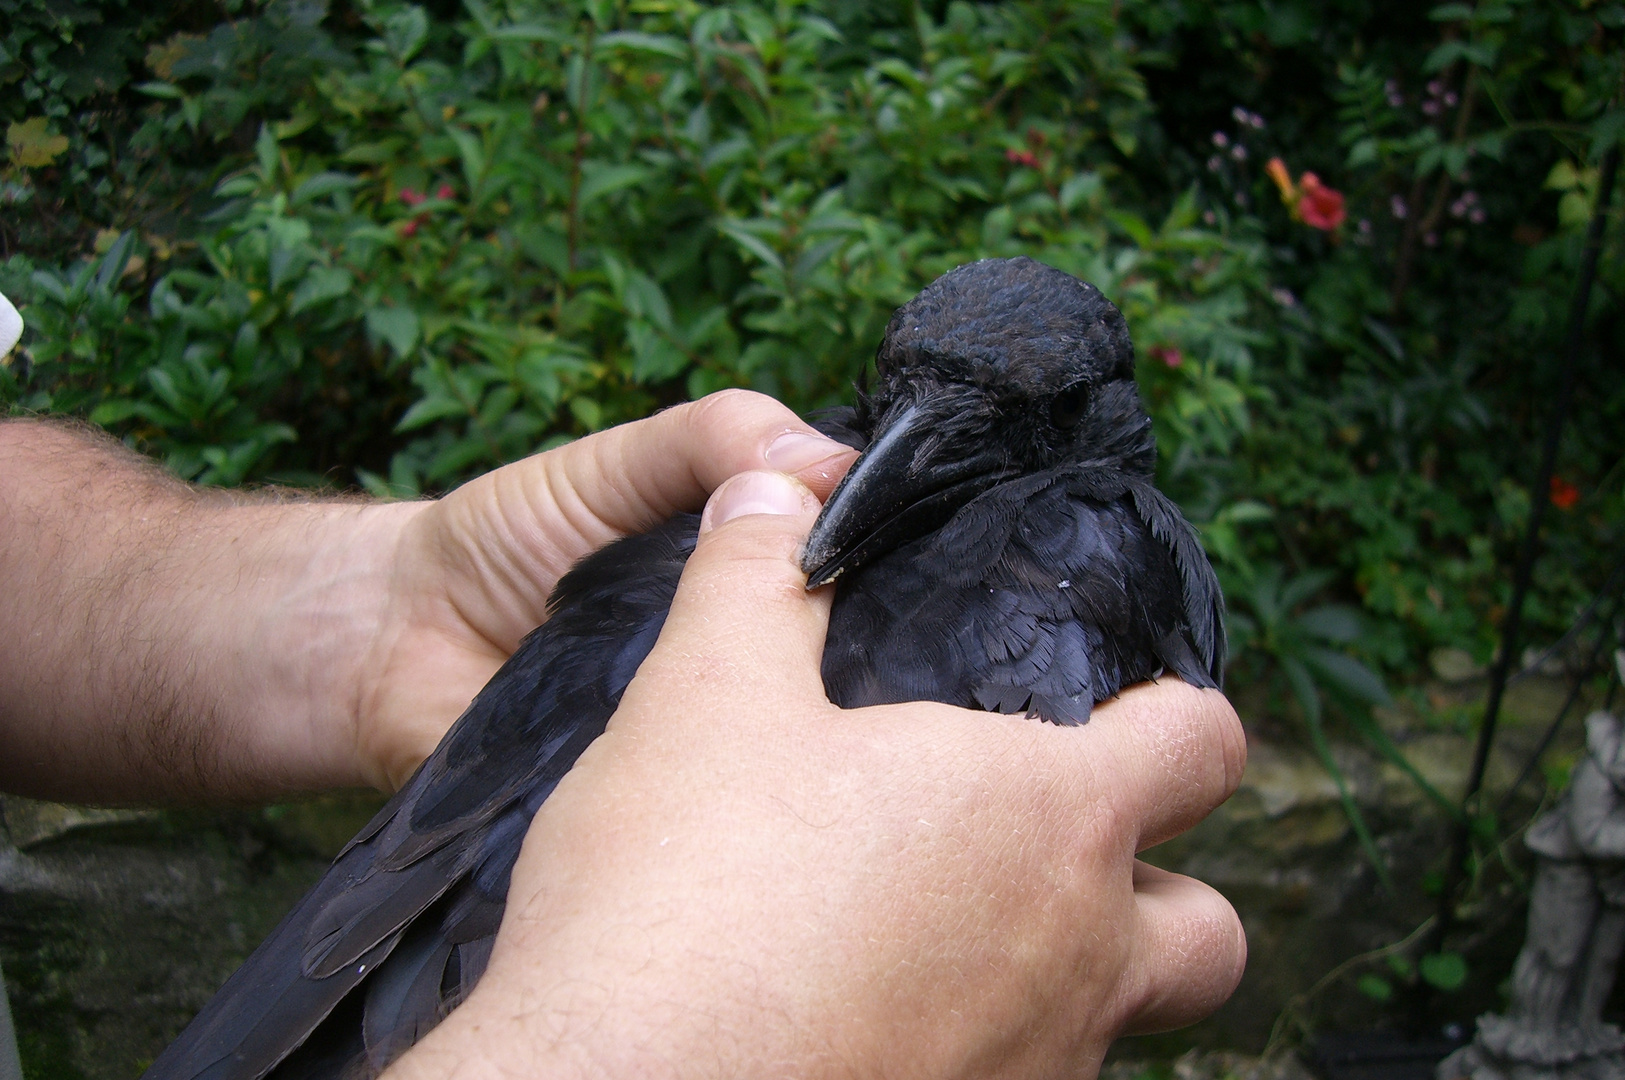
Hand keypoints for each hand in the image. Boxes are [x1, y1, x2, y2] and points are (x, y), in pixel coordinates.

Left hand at [348, 391, 854, 789]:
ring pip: (782, 755)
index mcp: (757, 589)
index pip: (862, 594)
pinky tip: (749, 796)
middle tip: (894, 675)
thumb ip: (711, 439)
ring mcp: (703, 751)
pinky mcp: (652, 816)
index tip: (928, 583)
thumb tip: (831, 461)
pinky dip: (719, 802)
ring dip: (797, 742)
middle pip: (841, 685)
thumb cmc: (506, 539)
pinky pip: (702, 816)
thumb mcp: (613, 464)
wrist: (387, 641)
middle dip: (866, 677)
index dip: (894, 585)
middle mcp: (745, 673)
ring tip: (828, 736)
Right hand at [388, 470, 1246, 1078]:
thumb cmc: (682, 896)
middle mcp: (1077, 959)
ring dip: (1062, 978)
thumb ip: (756, 580)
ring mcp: (1036, 1071)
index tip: (1113, 706)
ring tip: (931, 941)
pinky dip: (980, 1050)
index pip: (1203, 742)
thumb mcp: (703, 698)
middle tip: (1038, 854)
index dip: (1173, 711)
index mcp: (1047, 816)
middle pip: (1208, 928)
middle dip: (1154, 885)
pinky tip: (869, 1022)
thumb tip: (774, 489)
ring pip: (1113, 1025)